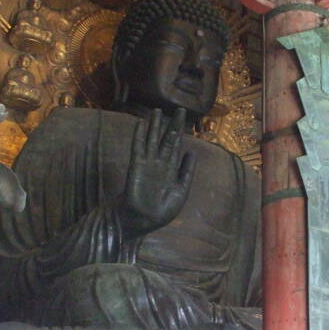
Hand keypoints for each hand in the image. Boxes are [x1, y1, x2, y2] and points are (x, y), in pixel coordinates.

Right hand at [119, 108, 195, 236]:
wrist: (143, 220)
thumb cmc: (162, 210)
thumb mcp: (181, 191)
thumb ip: (186, 172)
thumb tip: (192, 153)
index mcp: (171, 169)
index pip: (177, 146)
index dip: (181, 132)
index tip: (185, 119)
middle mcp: (160, 163)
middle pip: (166, 139)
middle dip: (172, 125)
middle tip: (179, 109)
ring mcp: (147, 163)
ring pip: (152, 140)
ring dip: (154, 125)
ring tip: (156, 110)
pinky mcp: (136, 166)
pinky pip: (138, 147)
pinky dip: (139, 135)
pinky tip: (141, 123)